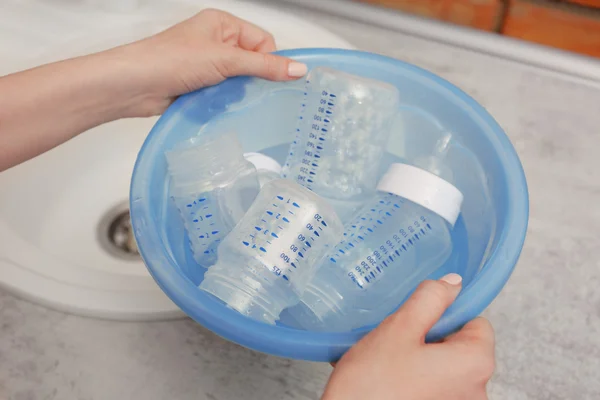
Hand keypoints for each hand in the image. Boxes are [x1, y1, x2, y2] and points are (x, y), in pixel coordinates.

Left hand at [121, 9, 307, 115]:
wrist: (135, 85)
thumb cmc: (173, 60)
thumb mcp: (226, 59)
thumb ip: (264, 66)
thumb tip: (300, 70)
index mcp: (223, 24)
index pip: (263, 41)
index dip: (269, 61)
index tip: (272, 80)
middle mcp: (216, 41)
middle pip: (252, 63)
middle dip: (251, 79)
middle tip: (246, 90)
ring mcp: (207, 65)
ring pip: (239, 82)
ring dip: (236, 93)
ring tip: (226, 98)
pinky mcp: (200, 86)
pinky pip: (225, 95)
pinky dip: (225, 102)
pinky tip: (219, 107)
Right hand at [322, 274, 494, 399]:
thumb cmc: (373, 386)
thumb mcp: (399, 328)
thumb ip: (430, 300)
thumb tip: (452, 283)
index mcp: (474, 363)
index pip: (476, 322)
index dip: (447, 314)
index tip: (420, 317)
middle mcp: (475, 390)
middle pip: (458, 345)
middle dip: (427, 337)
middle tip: (396, 340)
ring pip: (441, 366)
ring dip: (416, 358)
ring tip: (386, 362)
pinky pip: (430, 386)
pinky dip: (411, 379)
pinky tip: (386, 379)